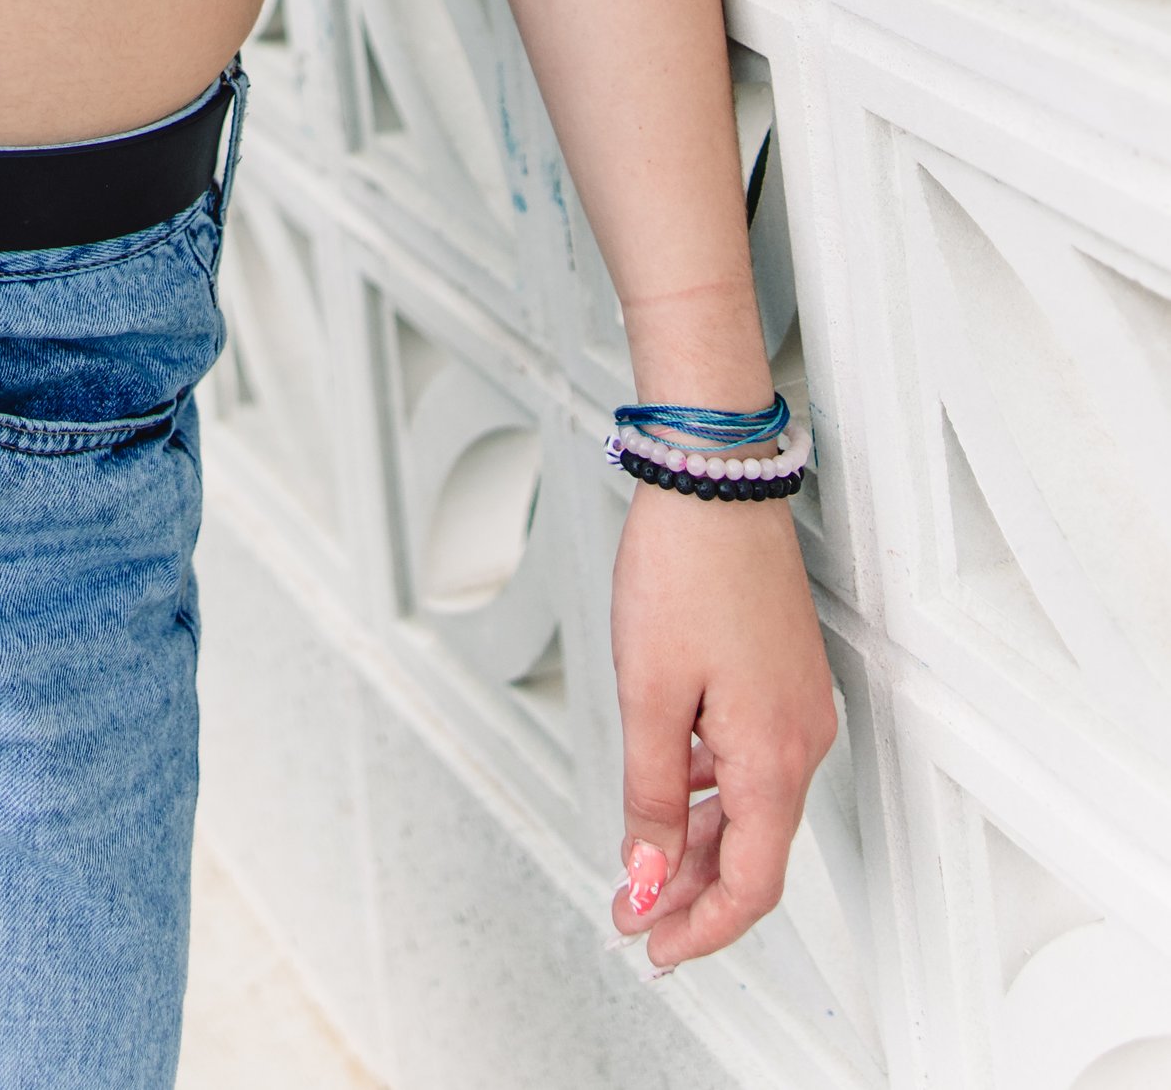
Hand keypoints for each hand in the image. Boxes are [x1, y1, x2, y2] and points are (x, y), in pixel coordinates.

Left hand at [607, 485, 838, 969]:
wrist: (713, 485)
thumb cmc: (685, 568)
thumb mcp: (648, 694)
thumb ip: (649, 794)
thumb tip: (645, 870)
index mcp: (773, 757)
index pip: (752, 885)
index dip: (702, 929)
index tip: (655, 946)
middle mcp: (799, 740)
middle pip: (752, 852)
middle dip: (689, 892)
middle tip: (633, 912)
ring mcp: (794, 709)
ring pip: (750, 807)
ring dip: (696, 842)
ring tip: (639, 860)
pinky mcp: (781, 681)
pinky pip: (751, 763)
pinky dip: (710, 792)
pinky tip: (671, 791)